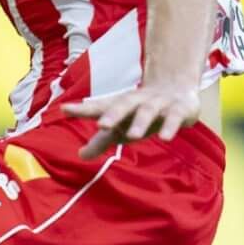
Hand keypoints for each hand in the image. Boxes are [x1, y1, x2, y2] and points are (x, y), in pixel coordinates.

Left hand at [67, 81, 201, 160]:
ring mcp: (158, 103)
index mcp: (121, 105)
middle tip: (101, 125)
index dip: (83, 108)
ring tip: (132, 136)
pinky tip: (165, 138)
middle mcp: (137, 101)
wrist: (178, 89)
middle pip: (123, 105)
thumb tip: (80, 155)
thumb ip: (102, 141)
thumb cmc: (141, 112)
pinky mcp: (179, 109)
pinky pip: (174, 117)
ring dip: (140, 122)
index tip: (65, 109)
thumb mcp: (122, 127)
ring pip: (147, 111)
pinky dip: (170, 126)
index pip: (100, 106)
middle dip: (113, 114)